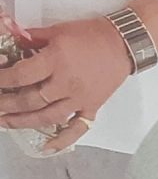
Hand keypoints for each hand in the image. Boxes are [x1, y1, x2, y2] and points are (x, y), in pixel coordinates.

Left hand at [0, 17, 129, 133]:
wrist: (124, 43)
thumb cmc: (92, 35)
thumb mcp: (58, 30)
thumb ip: (32, 38)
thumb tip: (11, 39)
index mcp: (56, 61)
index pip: (21, 75)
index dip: (2, 80)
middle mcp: (66, 83)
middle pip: (30, 100)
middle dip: (6, 103)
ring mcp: (79, 98)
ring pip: (47, 117)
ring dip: (23, 122)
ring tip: (5, 122)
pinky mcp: (91, 107)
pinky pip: (77, 128)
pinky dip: (62, 140)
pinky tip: (46, 148)